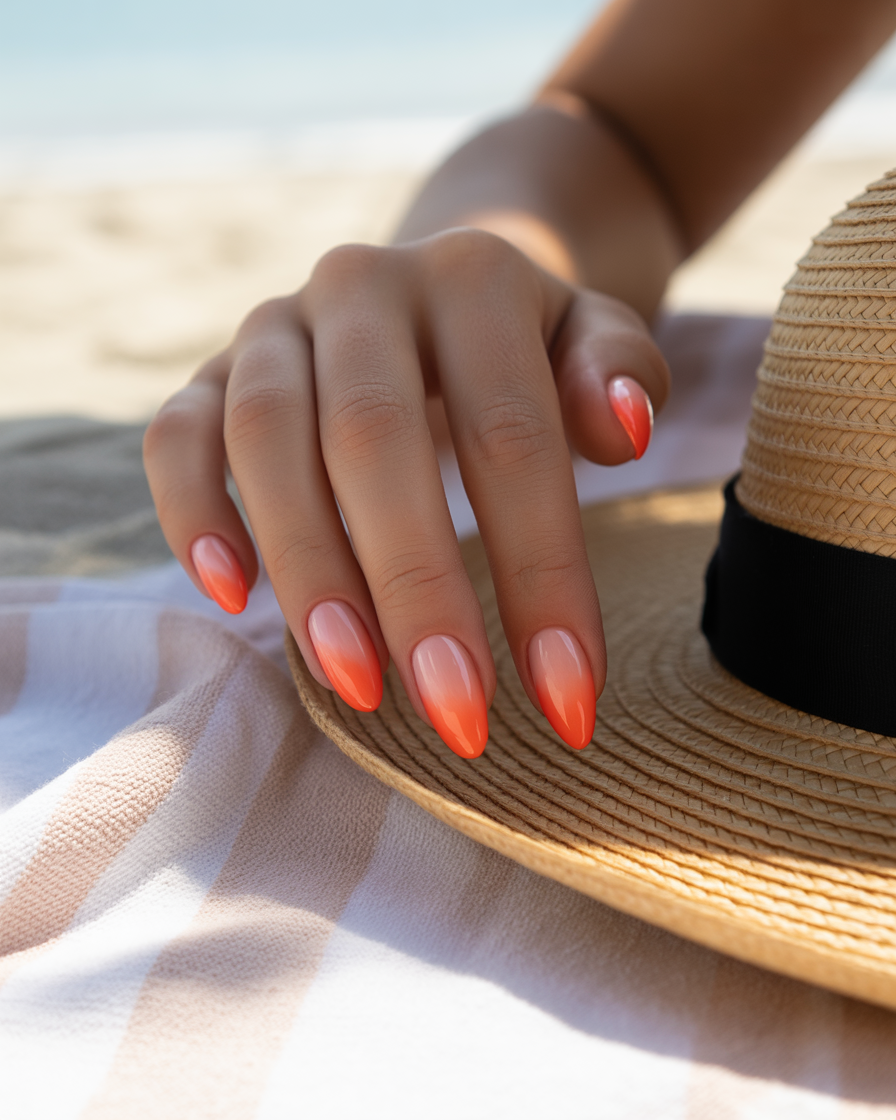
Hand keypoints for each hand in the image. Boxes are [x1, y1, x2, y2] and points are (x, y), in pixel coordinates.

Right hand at [143, 229, 668, 756]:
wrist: (436, 291)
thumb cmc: (528, 351)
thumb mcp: (596, 344)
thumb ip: (622, 374)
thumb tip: (623, 432)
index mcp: (473, 277)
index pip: (511, 436)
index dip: (541, 573)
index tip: (568, 702)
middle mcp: (362, 285)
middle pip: (374, 437)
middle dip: (417, 589)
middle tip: (458, 718)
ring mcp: (275, 325)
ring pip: (266, 439)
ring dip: (310, 571)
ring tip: (359, 687)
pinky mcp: (211, 371)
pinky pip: (176, 435)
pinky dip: (192, 514)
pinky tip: (233, 595)